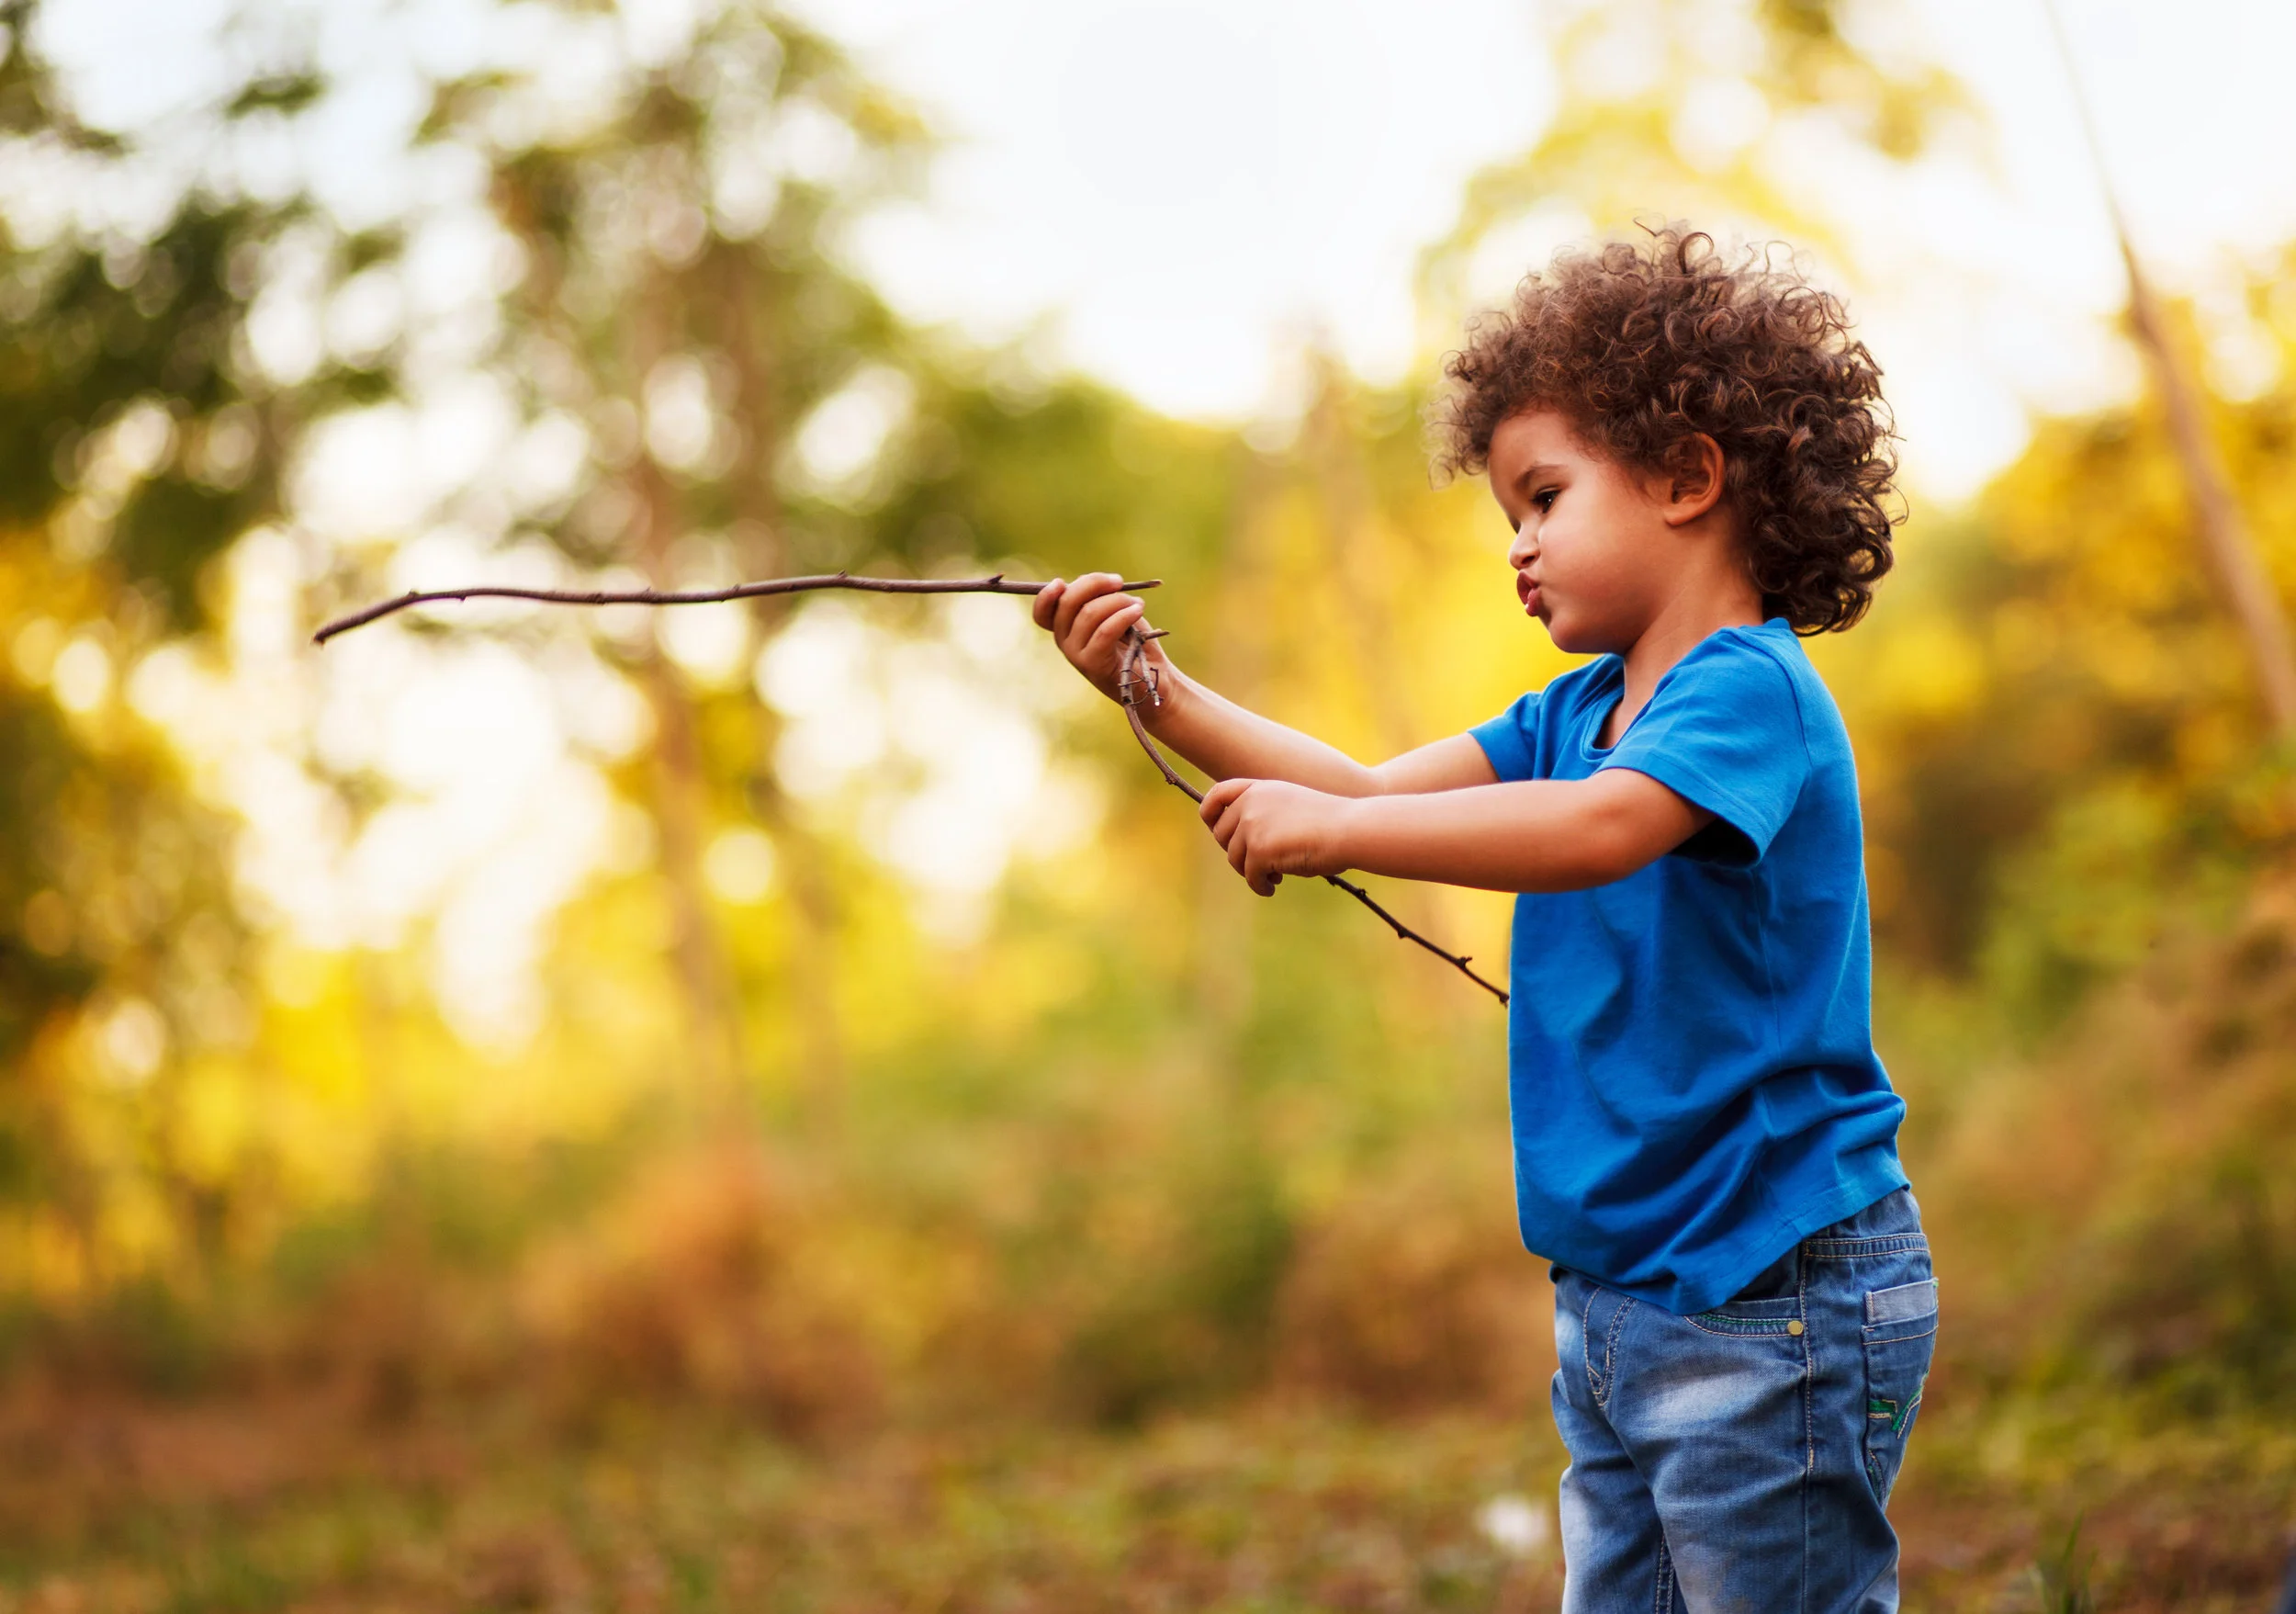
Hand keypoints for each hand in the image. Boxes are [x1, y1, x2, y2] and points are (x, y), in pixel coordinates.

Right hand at [1031, 573, 1168, 706]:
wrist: (1153, 678)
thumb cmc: (1135, 643)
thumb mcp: (1114, 614)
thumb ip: (1098, 598)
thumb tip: (1091, 582)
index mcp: (1065, 629)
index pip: (1042, 613)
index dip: (1046, 595)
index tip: (1061, 582)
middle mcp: (1065, 642)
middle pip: (1066, 603)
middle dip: (1094, 584)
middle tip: (1118, 581)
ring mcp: (1076, 655)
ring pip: (1089, 613)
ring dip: (1117, 600)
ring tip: (1137, 604)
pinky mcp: (1093, 665)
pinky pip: (1105, 631)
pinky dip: (1124, 615)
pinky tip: (1138, 611)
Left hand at [1198, 777, 1355, 895]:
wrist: (1350, 829)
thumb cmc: (1330, 822)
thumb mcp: (1291, 805)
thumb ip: (1264, 814)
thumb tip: (1240, 845)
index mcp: (1259, 788)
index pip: (1217, 794)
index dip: (1210, 814)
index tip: (1215, 829)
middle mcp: (1251, 803)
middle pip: (1222, 834)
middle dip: (1236, 852)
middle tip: (1257, 864)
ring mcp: (1252, 825)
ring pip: (1234, 858)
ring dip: (1251, 871)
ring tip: (1272, 878)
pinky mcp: (1259, 850)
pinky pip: (1250, 876)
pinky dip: (1260, 885)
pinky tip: (1273, 888)